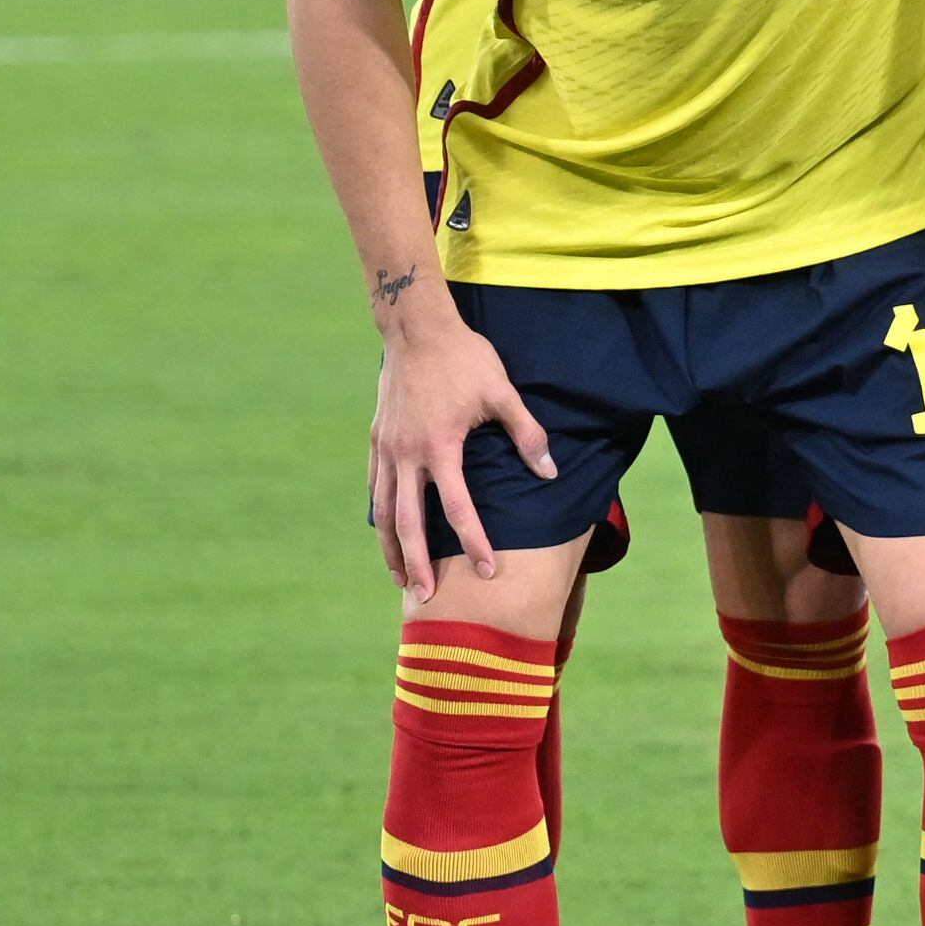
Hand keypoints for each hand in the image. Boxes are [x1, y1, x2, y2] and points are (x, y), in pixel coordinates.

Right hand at [372, 307, 545, 597]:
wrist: (416, 328)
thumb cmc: (465, 359)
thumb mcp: (502, 392)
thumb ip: (527, 434)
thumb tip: (549, 472)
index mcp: (439, 447)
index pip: (457, 508)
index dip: (473, 541)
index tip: (486, 569)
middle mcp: (406, 454)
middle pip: (407, 522)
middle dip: (416, 563)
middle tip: (426, 597)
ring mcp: (386, 448)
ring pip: (383, 510)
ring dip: (392, 548)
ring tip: (400, 579)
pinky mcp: (378, 440)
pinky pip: (376, 487)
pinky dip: (380, 515)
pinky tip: (387, 534)